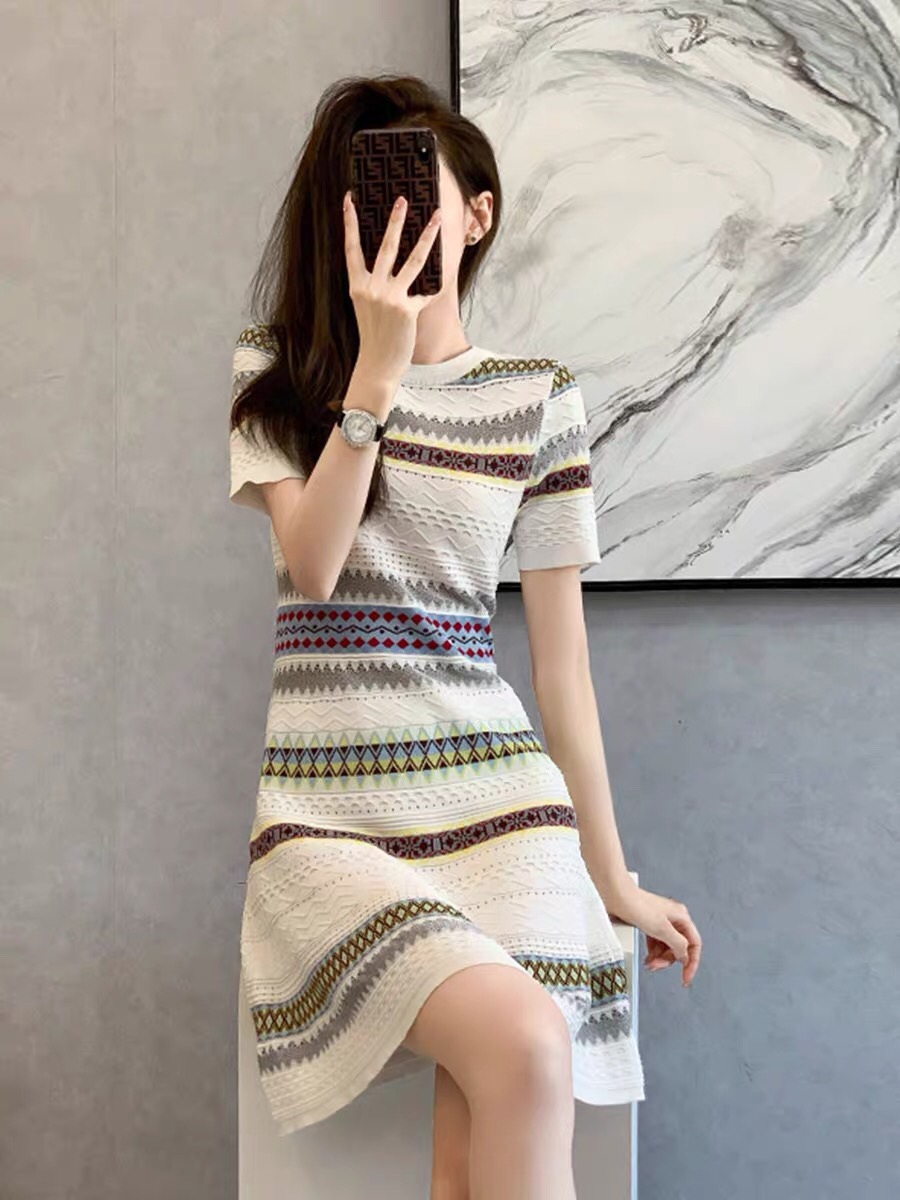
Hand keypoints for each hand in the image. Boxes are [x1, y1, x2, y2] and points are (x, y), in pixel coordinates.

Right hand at [342, 190, 442, 386]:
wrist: (377, 364)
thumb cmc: (373, 335)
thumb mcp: (366, 307)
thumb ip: (374, 285)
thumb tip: (395, 264)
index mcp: (357, 286)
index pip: (351, 248)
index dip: (350, 223)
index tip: (349, 200)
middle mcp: (372, 288)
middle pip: (386, 247)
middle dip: (395, 220)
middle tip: (402, 199)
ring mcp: (390, 298)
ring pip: (413, 260)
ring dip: (426, 236)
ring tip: (435, 217)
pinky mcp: (407, 309)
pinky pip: (426, 292)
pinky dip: (432, 291)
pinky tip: (438, 287)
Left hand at [601, 878, 701, 987]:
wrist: (616, 895)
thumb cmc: (637, 905)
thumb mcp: (662, 929)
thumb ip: (677, 944)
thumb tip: (685, 957)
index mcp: (681, 917)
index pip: (694, 944)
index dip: (691, 962)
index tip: (685, 977)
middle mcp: (673, 919)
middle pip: (678, 948)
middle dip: (668, 960)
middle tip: (656, 966)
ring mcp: (660, 922)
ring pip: (666, 947)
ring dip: (659, 958)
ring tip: (649, 964)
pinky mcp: (648, 924)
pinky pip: (656, 943)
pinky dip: (652, 953)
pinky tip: (647, 958)